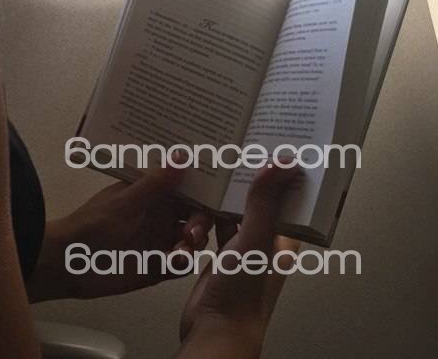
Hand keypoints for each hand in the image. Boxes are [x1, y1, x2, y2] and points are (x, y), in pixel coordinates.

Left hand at [27, 157, 213, 301]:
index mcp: (151, 192)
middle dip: (202, 219)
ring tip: (185, 245)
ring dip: (195, 241)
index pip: (185, 186)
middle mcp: (159, 214)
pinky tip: (175, 260)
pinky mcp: (158, 265)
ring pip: (193, 238)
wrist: (69, 262)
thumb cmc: (93, 224)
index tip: (220, 190)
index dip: (203, 188)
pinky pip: (181, 262)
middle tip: (195, 229)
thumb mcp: (126, 202)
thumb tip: (182, 156)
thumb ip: (156, 183)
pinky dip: (183, 261)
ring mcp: (160, 239)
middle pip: (196, 213)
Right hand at [177, 163, 300, 358]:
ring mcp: (241, 251)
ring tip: (206, 181)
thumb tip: (283, 162)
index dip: (279, 174)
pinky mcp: (219, 258)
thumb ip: (264, 202)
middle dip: (242, 182)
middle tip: (230, 153)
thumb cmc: (241, 297)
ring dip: (217, 201)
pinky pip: (211, 227)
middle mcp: (264, 244)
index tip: (267, 146)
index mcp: (282, 241)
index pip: (286, 198)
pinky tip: (191, 208)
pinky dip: (202, 218)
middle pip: (256, 202)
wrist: (214, 332)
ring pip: (230, 213)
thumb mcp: (253, 241)